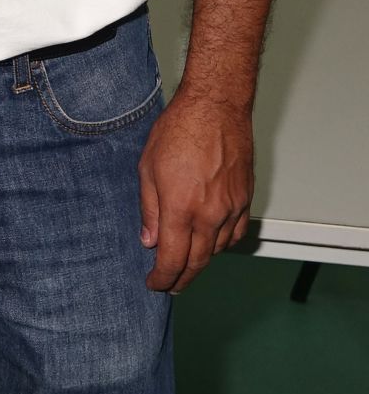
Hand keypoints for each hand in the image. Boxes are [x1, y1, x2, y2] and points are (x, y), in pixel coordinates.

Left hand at [138, 91, 252, 292]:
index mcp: (180, 208)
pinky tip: (212, 242)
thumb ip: (149, 208)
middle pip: (197, 262)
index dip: (162, 277)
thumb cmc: (178, 130)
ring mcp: (231, 209)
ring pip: (218, 250)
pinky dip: (222, 244)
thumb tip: (149, 240)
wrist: (215, 108)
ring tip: (186, 262)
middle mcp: (209, 215)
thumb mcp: (147, 167)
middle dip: (182, 278)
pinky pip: (236, 233)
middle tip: (170, 285)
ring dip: (201, 261)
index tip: (154, 284)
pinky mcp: (246, 200)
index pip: (172, 258)